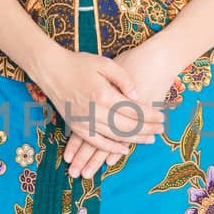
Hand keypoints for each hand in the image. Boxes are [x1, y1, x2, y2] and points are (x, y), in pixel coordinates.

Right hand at [35, 47, 166, 166]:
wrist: (51, 70)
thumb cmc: (79, 63)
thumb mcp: (105, 63)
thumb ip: (124, 79)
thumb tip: (138, 95)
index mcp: (103, 94)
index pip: (133, 109)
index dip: (150, 115)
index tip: (163, 117)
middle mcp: (94, 111)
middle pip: (127, 126)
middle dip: (147, 129)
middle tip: (161, 130)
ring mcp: (84, 121)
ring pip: (114, 136)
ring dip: (134, 140)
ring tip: (150, 139)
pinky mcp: (76, 127)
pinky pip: (96, 142)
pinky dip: (111, 148)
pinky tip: (124, 150)